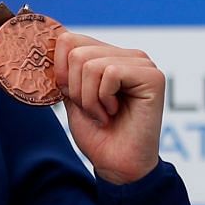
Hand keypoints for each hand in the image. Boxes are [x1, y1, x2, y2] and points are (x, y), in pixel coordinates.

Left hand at [52, 32, 164, 184]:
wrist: (117, 165)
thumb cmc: (98, 135)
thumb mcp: (72, 97)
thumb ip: (66, 71)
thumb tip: (51, 45)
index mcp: (108, 56)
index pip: (70, 39)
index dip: (59, 70)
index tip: (70, 96)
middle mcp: (127, 55)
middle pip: (76, 52)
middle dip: (75, 89)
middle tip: (92, 110)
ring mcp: (142, 63)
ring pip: (91, 64)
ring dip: (89, 98)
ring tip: (104, 113)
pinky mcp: (153, 76)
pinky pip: (110, 73)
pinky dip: (103, 99)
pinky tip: (115, 112)